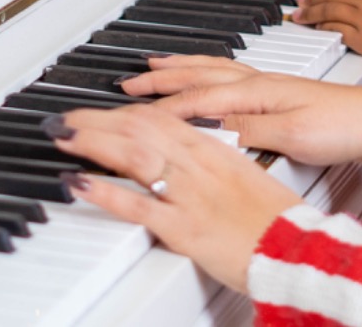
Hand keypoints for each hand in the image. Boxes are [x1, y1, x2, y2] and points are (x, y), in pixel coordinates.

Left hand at [49, 104, 302, 291]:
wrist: (298, 250)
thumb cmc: (277, 218)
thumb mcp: (247, 174)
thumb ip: (215, 159)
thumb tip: (190, 152)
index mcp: (216, 148)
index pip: (161, 117)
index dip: (126, 111)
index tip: (103, 111)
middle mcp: (198, 164)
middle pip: (140, 128)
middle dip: (98, 119)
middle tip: (68, 118)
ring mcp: (188, 194)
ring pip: (133, 154)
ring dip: (92, 141)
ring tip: (64, 136)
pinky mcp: (183, 227)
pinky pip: (136, 204)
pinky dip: (103, 191)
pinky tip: (78, 183)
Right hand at [129, 64, 361, 167]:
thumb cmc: (344, 126)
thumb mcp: (293, 136)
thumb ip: (250, 131)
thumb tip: (212, 130)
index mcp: (258, 91)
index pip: (198, 98)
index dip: (164, 106)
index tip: (134, 111)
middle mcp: (259, 83)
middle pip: (199, 74)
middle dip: (161, 77)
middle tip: (129, 80)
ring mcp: (268, 86)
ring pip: (212, 70)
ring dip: (180, 68)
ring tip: (156, 66)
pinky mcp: (278, 95)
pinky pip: (227, 76)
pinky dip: (205, 73)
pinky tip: (205, 79)